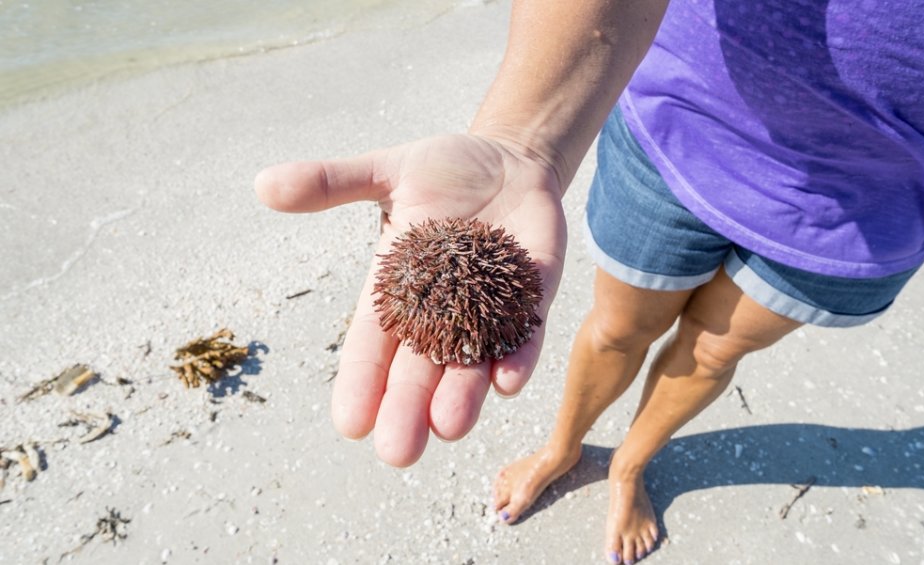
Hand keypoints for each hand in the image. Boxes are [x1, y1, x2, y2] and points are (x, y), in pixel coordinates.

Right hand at [255, 133, 565, 465]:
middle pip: (420, 368)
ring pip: (472, 362)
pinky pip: (526, 332)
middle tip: (396, 452)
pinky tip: (508, 382)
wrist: (511, 158)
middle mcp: (441, 309)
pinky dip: (518, 356)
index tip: (349, 422)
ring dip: (462, 396)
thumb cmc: (445, 169)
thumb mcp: (386, 170)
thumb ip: (332, 183)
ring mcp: (490, 305)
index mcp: (397, 288)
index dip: (361, 381)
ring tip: (449, 429)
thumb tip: (261, 181)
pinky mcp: (533, 294)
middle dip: (408, 409)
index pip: (372, 343)